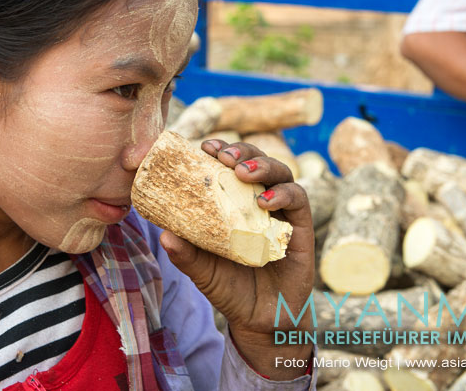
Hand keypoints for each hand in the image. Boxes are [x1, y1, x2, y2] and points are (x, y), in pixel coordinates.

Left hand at [159, 139, 314, 379]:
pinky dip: (283, 194)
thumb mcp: (202, 270)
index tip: (205, 146)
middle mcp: (260, 200)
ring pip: (281, 173)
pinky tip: (265, 201)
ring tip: (243, 172)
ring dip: (263, 165)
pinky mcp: (301, 228)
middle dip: (242, 151)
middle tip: (224, 156)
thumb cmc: (229, 288)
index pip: (231, 165)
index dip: (221, 151)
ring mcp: (283, 212)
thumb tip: (164, 235)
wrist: (260, 320)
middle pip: (257, 160)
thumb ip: (186, 254)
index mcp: (235, 201)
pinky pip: (298, 200)